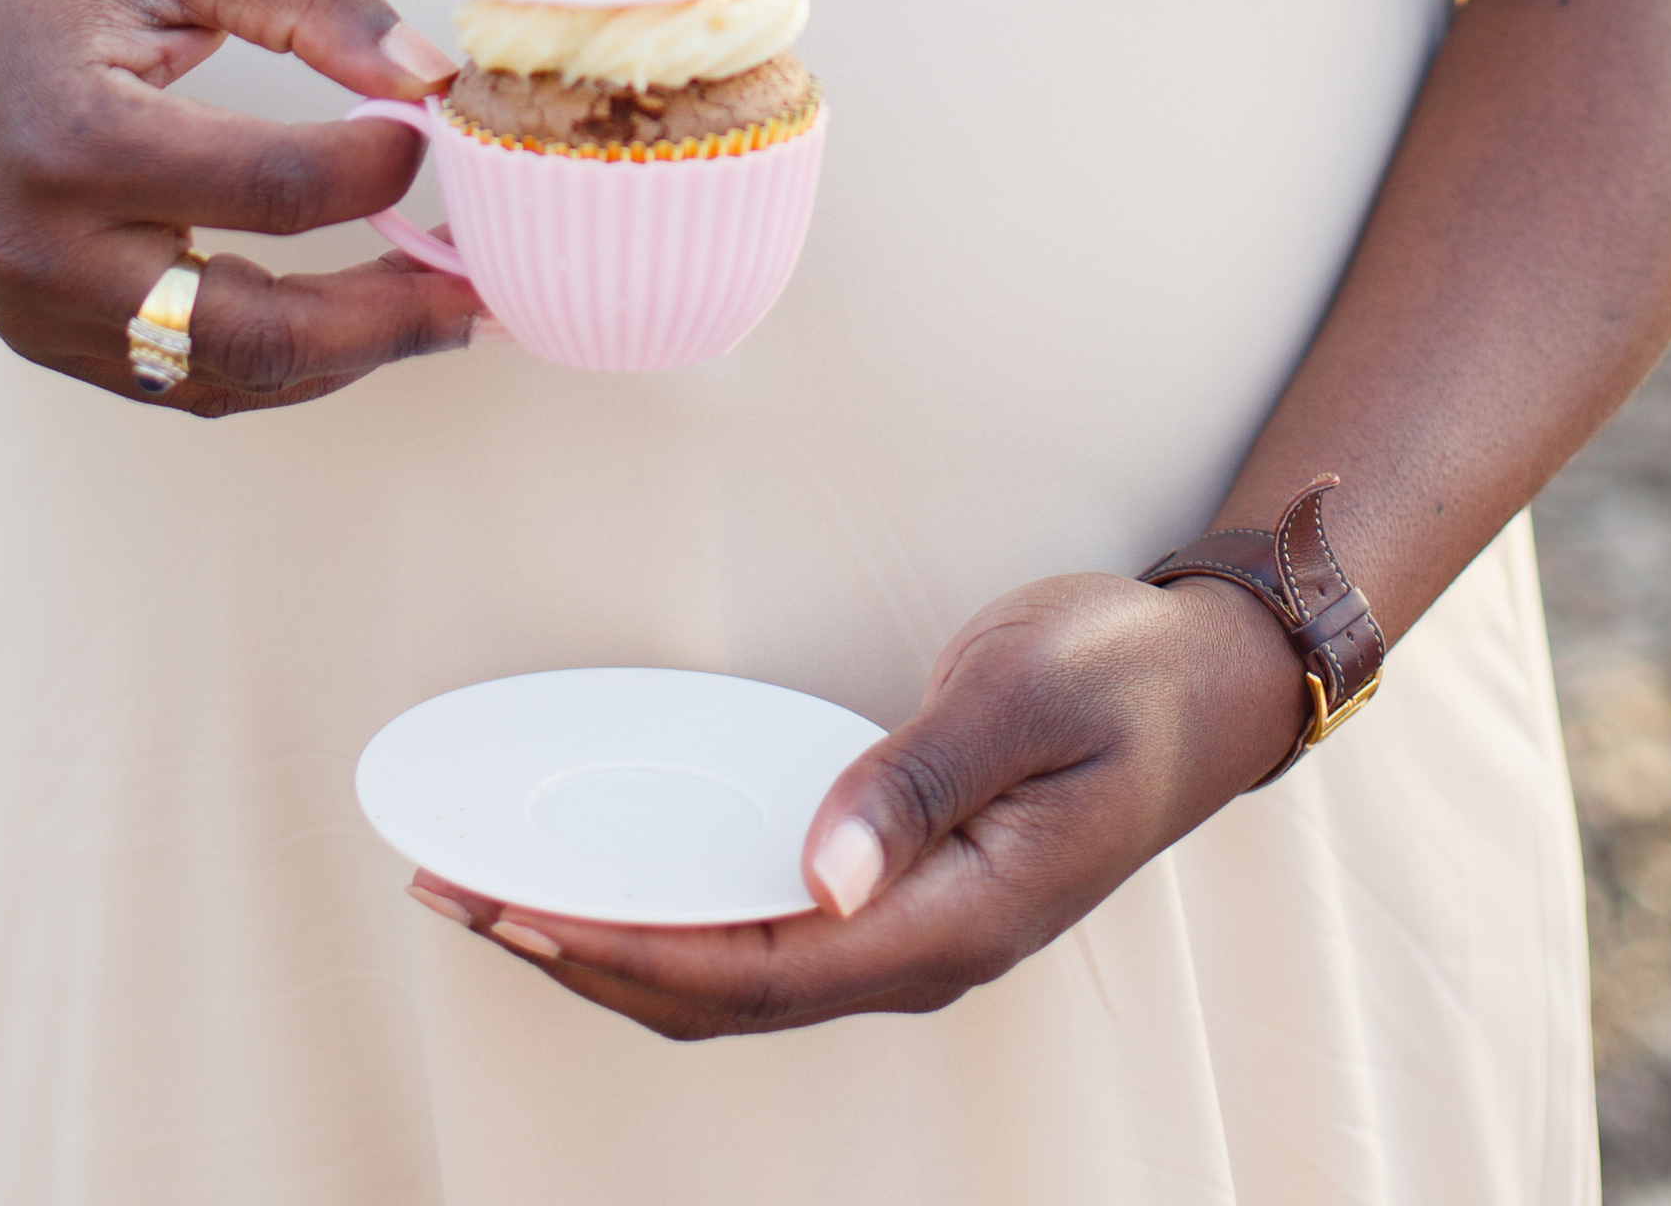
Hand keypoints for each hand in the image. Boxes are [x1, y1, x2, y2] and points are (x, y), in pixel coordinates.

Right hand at [0, 0, 483, 415]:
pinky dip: (273, 359)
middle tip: (487, 294)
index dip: (379, 169)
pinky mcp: (38, 336)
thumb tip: (433, 76)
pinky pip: (176, 379)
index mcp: (76, 142)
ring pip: (222, 379)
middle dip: (388, 321)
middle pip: (256, 334)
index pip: (275, 193)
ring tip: (444, 313)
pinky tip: (352, 317)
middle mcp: (46, 254)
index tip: (437, 122)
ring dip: (344, 357)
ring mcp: (34, 314)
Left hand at [410, 566, 1310, 1036]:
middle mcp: (923, 953)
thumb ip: (919, 780)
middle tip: (459, 896)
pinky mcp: (902, 892)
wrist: (1211, 681)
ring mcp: (913, 931)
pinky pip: (765, 932)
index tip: (520, 915)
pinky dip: (676, 914)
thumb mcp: (1023, 695)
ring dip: (617, 943)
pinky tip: (617, 879)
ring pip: (736, 974)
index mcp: (954, 925)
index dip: (628, 952)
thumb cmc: (1120, 675)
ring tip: (500, 895)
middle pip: (724, 994)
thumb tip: (819, 873)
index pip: (756, 971)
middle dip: (585, 956)